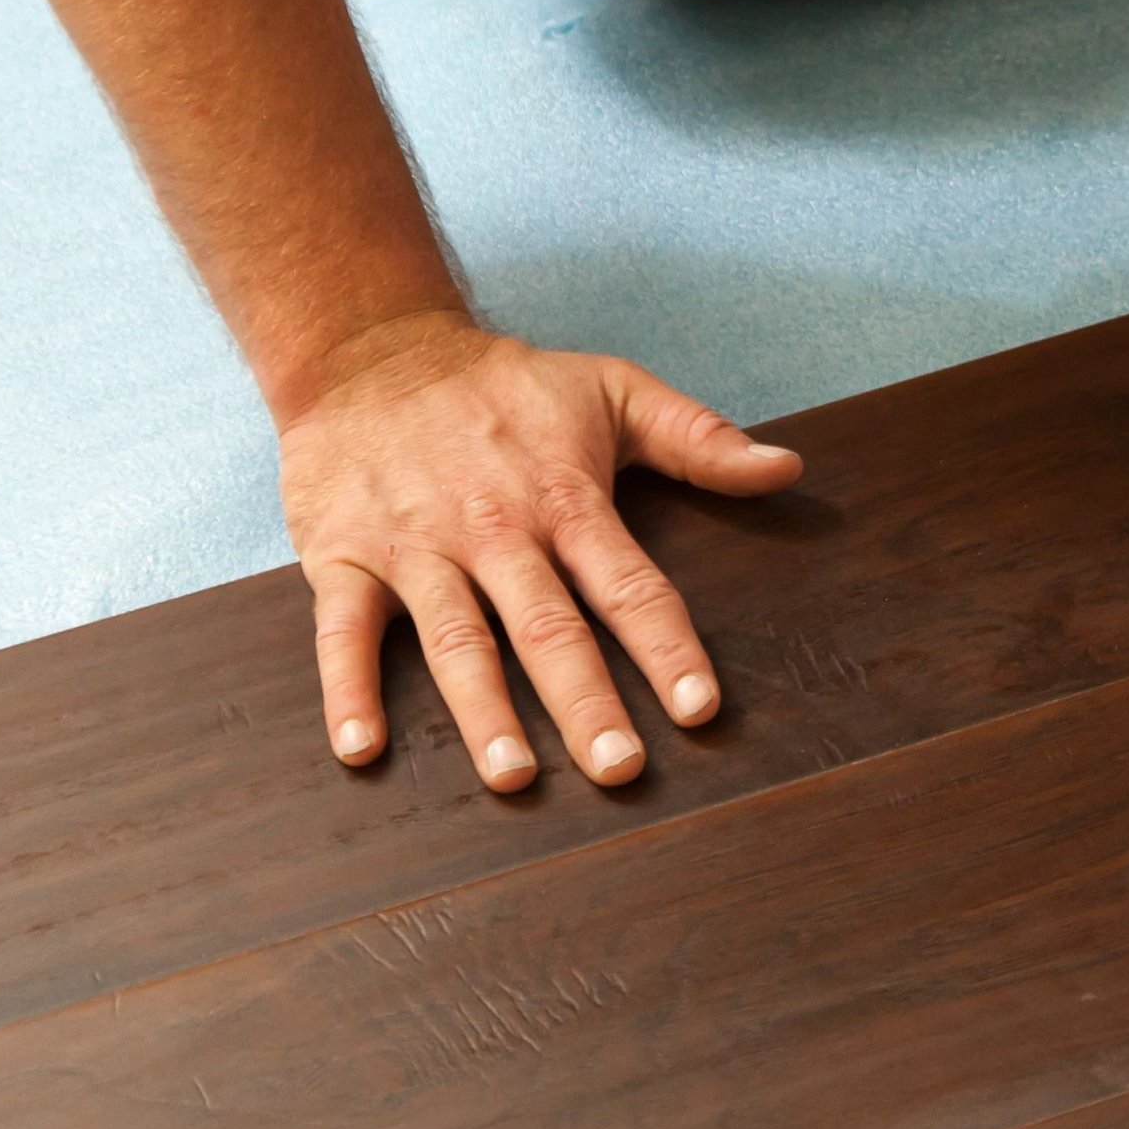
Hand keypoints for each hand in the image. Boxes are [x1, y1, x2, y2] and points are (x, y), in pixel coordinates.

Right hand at [275, 312, 804, 786]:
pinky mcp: (344, 555)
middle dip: (586, 701)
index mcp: (564, 498)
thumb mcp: (610, 389)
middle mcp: (494, 530)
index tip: (700, 709)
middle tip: (619, 769)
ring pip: (455, 639)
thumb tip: (786, 468)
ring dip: (483, 710)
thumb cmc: (503, 385)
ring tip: (512, 777)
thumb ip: (698, 437)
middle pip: (548, 627)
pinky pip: (342, 630)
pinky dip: (347, 688)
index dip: (667, 647)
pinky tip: (360, 749)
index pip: (629, 585)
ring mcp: (416, 546)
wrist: (368, 351)